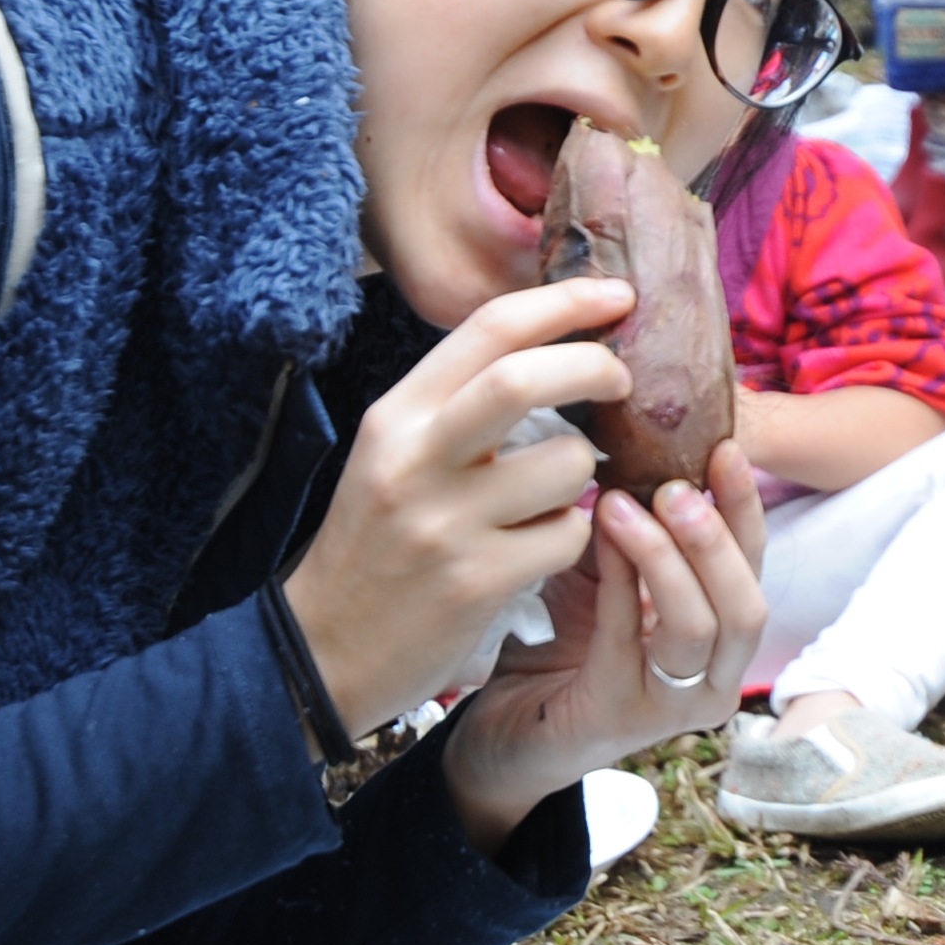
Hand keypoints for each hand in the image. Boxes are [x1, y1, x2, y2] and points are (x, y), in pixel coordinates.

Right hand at [282, 277, 630, 737]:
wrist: (321, 650)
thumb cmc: (377, 542)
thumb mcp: (398, 454)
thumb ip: (463, 401)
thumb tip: (559, 344)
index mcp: (397, 415)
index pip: (489, 328)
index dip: (566, 301)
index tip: (617, 294)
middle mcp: (414, 458)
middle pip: (524, 378)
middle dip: (594, 366)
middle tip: (623, 378)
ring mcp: (443, 521)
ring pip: (565, 464)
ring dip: (582, 475)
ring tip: (552, 497)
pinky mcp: (476, 581)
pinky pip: (568, 534)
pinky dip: (571, 534)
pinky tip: (537, 547)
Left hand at [443, 439, 769, 851]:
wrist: (503, 730)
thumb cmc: (562, 644)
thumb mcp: (608, 572)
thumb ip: (635, 526)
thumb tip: (643, 440)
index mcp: (723, 636)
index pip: (755, 566)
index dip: (744, 506)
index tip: (725, 447)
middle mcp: (714, 680)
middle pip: (747, 604)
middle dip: (718, 538)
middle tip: (677, 484)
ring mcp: (673, 708)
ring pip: (702, 627)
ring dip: (667, 557)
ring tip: (626, 504)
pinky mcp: (621, 718)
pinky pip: (629, 641)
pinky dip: (619, 583)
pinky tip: (597, 537)